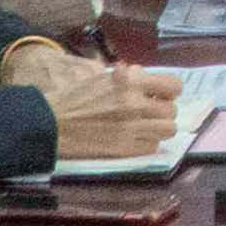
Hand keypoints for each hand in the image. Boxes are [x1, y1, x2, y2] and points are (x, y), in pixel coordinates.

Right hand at [4, 48, 181, 163]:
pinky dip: (146, 143)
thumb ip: (128, 77)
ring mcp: (131, 128)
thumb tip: (145, 77)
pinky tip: (134, 138)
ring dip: (159, 128)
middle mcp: (135, 105)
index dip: (170, 91)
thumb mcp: (102, 76)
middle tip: (150, 112)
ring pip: (168, 130)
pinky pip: (152, 147)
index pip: (174, 86)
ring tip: (146, 126)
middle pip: (172, 111)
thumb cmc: (74, 97)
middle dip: (162, 111)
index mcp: (130, 82)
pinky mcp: (124, 149)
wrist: (51, 123)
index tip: (162, 94)